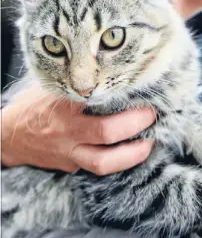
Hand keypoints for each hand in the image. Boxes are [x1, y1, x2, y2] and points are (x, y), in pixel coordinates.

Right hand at [1, 84, 154, 174]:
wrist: (9, 136)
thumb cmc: (34, 105)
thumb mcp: (51, 87)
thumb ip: (75, 83)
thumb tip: (109, 70)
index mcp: (63, 106)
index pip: (96, 101)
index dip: (120, 99)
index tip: (142, 94)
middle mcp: (67, 132)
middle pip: (105, 133)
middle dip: (134, 125)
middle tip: (151, 116)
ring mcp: (69, 153)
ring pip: (103, 163)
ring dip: (131, 155)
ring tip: (148, 145)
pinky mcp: (71, 165)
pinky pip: (96, 167)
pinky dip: (117, 160)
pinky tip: (130, 151)